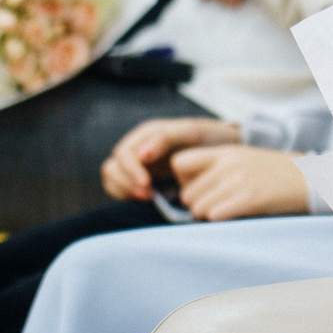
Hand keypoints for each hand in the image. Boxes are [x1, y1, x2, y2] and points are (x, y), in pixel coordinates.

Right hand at [99, 115, 242, 200]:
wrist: (222, 147)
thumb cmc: (207, 138)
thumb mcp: (191, 133)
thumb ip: (165, 139)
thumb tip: (142, 154)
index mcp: (146, 134)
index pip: (124, 154)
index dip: (131, 171)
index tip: (147, 186)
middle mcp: (137, 146)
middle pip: (112, 167)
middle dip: (126, 183)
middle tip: (148, 196)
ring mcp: (136, 162)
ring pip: (110, 176)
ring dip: (123, 189)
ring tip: (146, 198)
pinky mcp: (138, 176)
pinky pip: (117, 186)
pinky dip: (124, 194)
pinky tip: (144, 199)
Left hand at [164, 144, 311, 220]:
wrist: (309, 180)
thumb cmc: (274, 175)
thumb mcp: (243, 160)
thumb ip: (216, 167)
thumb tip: (186, 190)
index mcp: (225, 152)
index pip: (179, 163)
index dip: (184, 181)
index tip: (199, 188)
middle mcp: (228, 164)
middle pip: (186, 194)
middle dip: (197, 205)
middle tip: (217, 206)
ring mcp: (238, 180)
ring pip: (197, 208)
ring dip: (208, 216)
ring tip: (228, 212)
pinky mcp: (249, 198)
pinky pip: (215, 215)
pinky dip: (220, 221)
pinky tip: (235, 217)